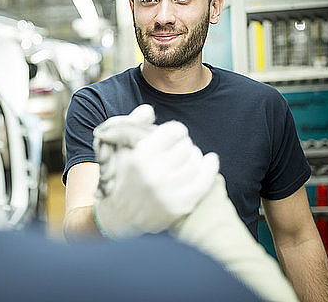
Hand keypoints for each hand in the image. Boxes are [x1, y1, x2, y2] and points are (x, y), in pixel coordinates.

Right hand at [93, 110, 218, 237]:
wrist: (118, 217)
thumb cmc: (119, 176)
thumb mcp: (118, 147)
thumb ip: (132, 125)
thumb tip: (148, 110)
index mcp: (140, 157)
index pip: (174, 132)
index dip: (175, 130)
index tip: (173, 134)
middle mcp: (156, 175)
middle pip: (186, 146)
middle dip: (183, 144)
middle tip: (177, 149)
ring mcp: (170, 192)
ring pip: (196, 161)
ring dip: (194, 156)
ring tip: (185, 158)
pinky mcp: (181, 206)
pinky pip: (205, 180)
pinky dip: (210, 167)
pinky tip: (209, 161)